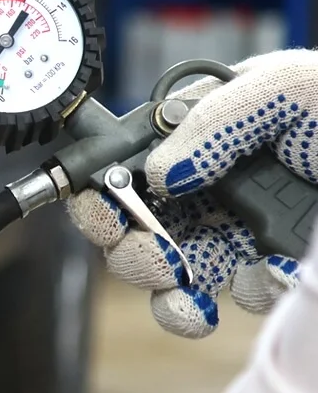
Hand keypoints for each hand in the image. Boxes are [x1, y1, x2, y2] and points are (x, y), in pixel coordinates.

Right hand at [68, 49, 317, 337]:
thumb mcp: (290, 88)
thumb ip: (215, 118)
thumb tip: (160, 172)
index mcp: (208, 132)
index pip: (128, 160)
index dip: (102, 186)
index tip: (106, 207)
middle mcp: (212, 184)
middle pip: (131, 222)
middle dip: (127, 243)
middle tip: (153, 249)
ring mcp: (235, 232)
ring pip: (163, 271)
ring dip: (161, 284)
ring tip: (185, 281)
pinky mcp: (262, 274)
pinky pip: (215, 300)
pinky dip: (214, 304)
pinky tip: (242, 289)